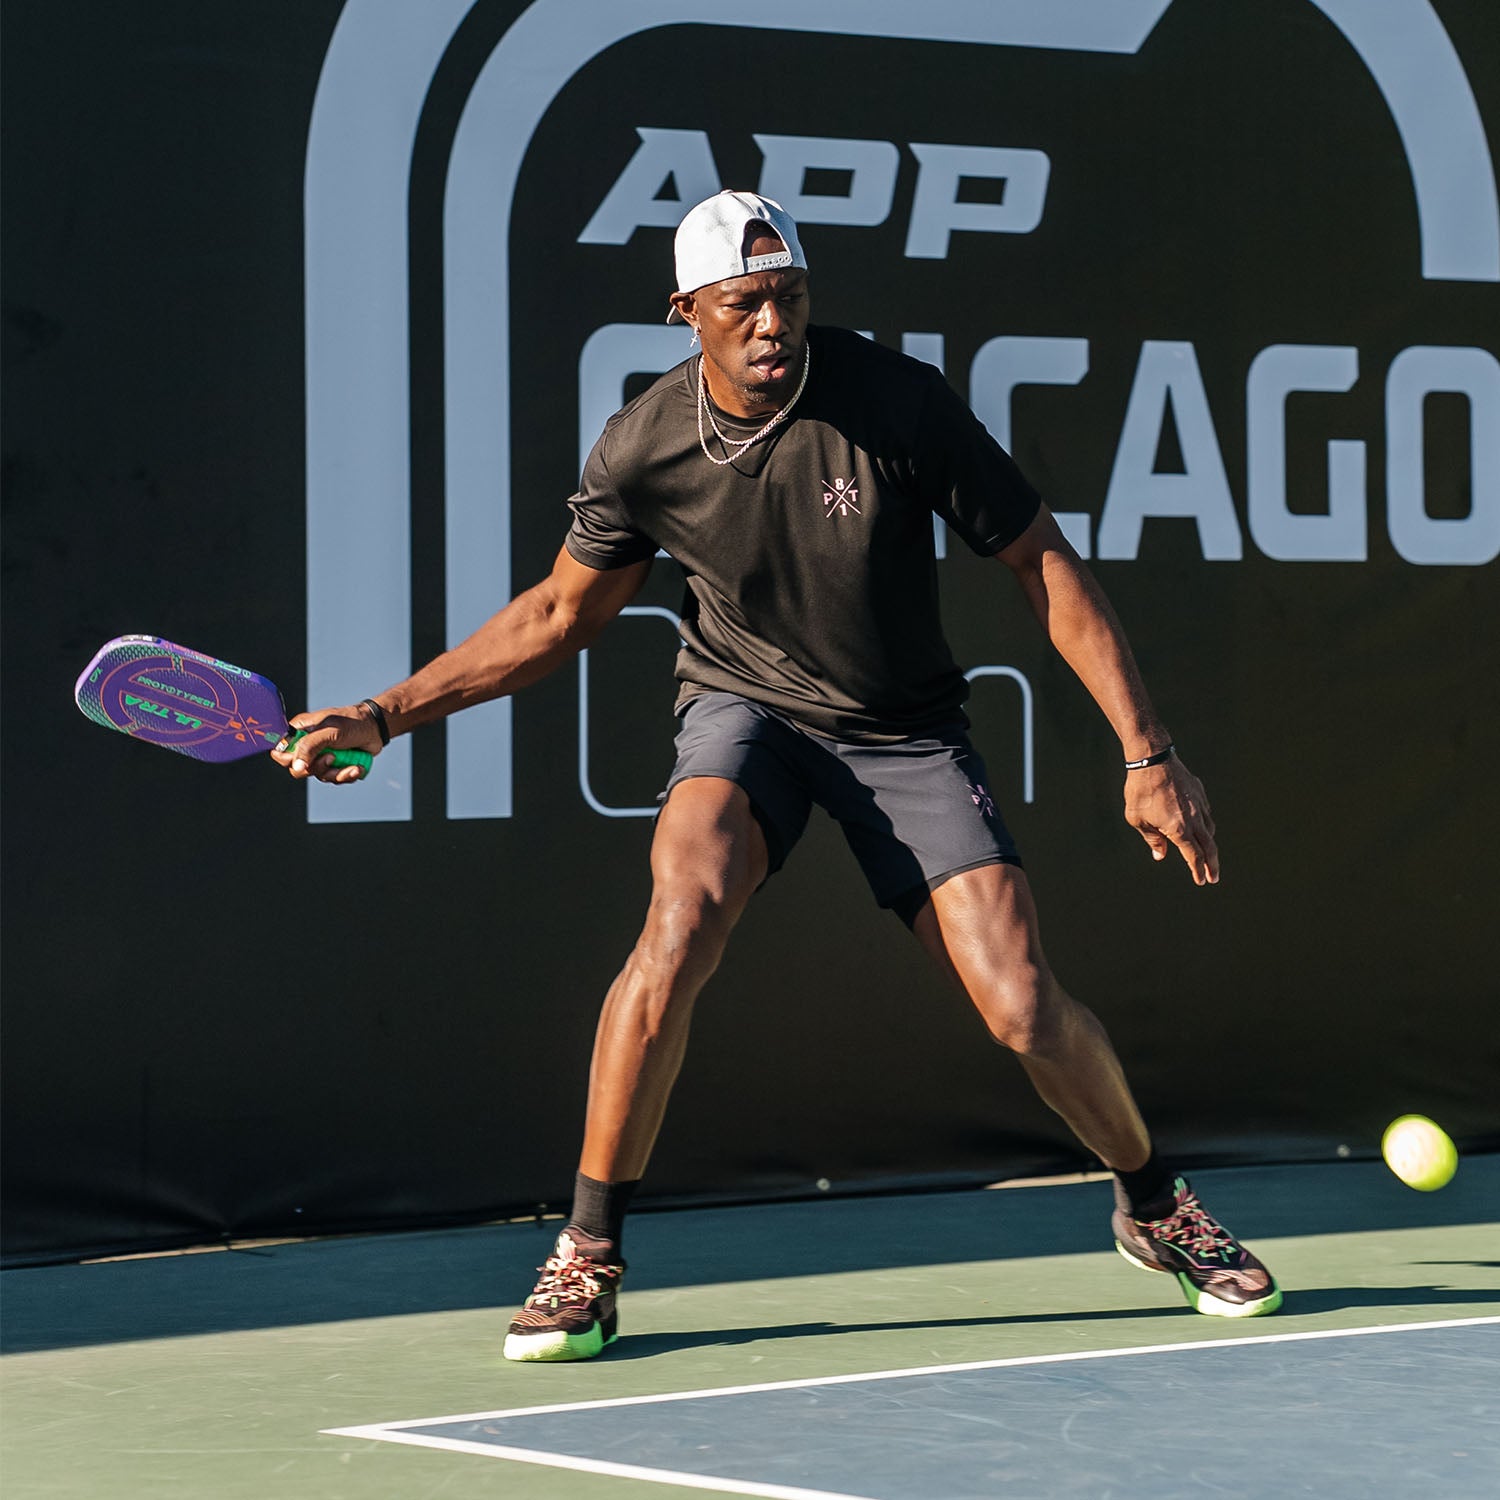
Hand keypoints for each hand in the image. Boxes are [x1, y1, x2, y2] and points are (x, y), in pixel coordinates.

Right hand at [269, 705, 381, 784]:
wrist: (377, 729)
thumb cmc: (352, 723)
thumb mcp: (329, 731)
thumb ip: (309, 747)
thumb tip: (297, 766)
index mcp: (301, 732)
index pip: (280, 750)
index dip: (288, 759)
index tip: (303, 759)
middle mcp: (308, 745)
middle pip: (298, 769)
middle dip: (317, 768)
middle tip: (331, 758)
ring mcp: (322, 756)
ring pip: (318, 776)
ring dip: (336, 773)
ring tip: (351, 764)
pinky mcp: (335, 765)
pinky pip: (334, 779)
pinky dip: (347, 775)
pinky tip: (357, 767)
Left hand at [1124, 756, 1218, 885]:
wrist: (1152, 759)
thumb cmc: (1140, 791)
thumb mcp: (1137, 819)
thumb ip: (1152, 839)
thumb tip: (1160, 855)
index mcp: (1179, 829)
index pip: (1193, 856)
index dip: (1197, 870)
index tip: (1200, 880)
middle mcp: (1194, 819)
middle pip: (1209, 847)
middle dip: (1212, 864)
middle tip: (1213, 877)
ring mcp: (1199, 804)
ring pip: (1210, 829)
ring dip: (1209, 844)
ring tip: (1206, 853)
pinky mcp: (1200, 792)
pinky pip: (1207, 813)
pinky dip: (1206, 824)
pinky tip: (1201, 825)